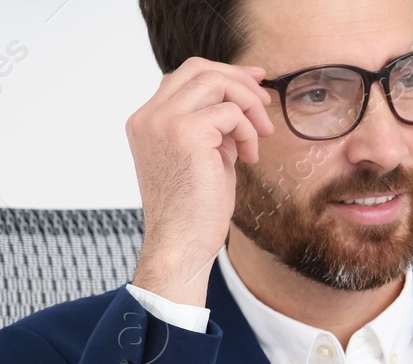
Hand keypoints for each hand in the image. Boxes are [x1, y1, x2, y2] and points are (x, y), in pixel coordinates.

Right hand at [127, 58, 275, 305]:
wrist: (181, 245)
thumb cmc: (195, 212)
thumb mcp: (203, 159)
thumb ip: (213, 129)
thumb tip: (241, 103)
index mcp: (147, 122)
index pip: (183, 78)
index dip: (223, 74)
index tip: (254, 82)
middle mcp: (148, 117)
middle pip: (198, 68)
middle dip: (239, 80)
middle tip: (266, 104)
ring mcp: (162, 122)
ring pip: (214, 81)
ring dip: (248, 104)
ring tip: (263, 135)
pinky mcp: (185, 133)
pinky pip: (230, 112)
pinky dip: (249, 132)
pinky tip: (249, 158)